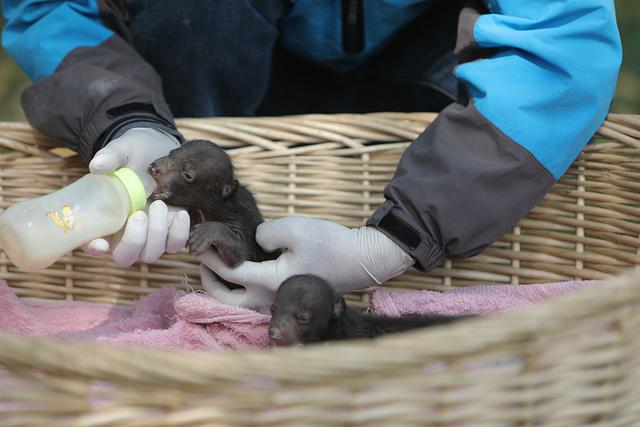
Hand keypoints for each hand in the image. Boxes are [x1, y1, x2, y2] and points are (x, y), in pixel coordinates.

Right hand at [81, 127, 189, 266]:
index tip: (101, 244)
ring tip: (160, 205)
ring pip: (151, 254)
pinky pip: (176, 245)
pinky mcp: (172, 232)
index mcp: (103, 217)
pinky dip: (179, 233)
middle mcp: (124, 233)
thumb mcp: (122, 150)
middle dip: (133, 241)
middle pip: (125, 257)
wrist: (163, 150)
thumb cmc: (135, 153)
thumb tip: (98, 164)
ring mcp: (149, 235)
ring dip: (157, 235)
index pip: (89, 243)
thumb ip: (110, 156)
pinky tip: (181, 213)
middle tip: (139, 214)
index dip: (91, 248)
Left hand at [199, 216, 414, 310]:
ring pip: (239, 302)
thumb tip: (256, 242)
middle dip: (208, 279)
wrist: (362, 260)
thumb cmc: (329, 244)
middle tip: (203, 259)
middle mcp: (270, 298)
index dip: (209, 256)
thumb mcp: (293, 228)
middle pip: (226, 299)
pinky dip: (242, 286)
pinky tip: (245, 267)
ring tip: (219, 264)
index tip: (199, 241)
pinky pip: (255, 298)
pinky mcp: (288, 298)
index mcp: (268, 282)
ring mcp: (280, 302)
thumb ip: (264, 233)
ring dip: (224, 285)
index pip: (228, 272)